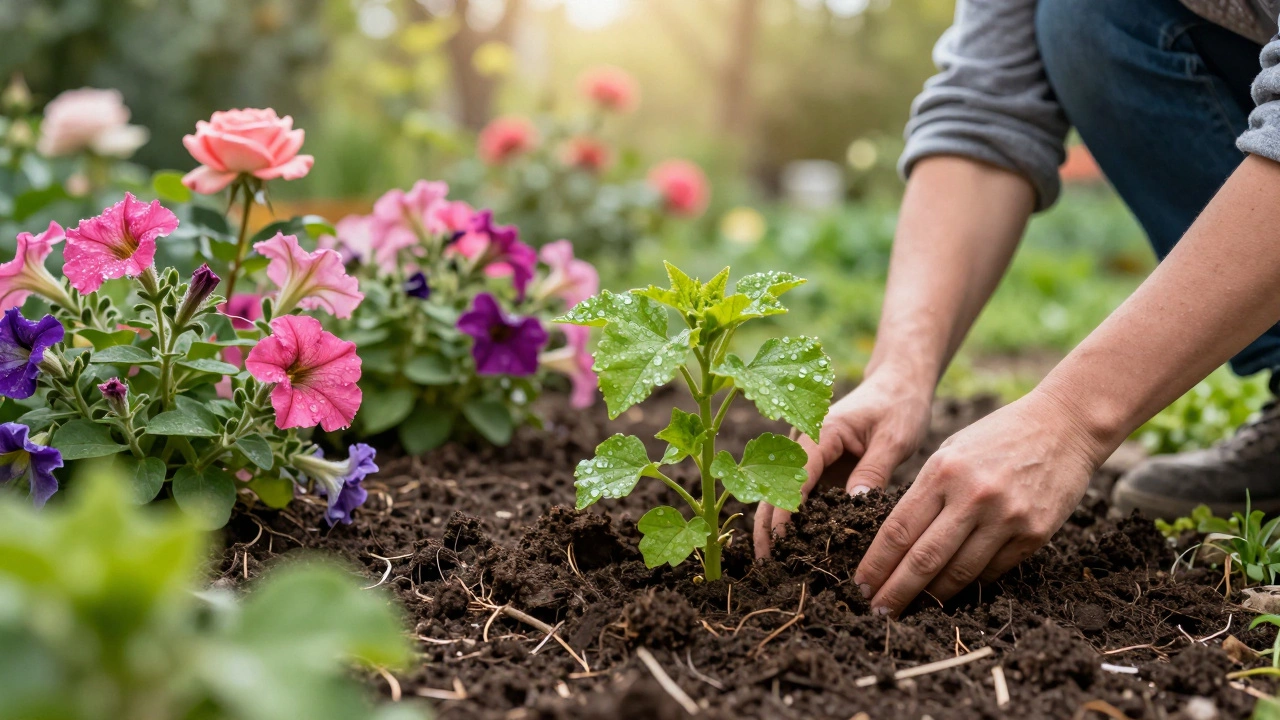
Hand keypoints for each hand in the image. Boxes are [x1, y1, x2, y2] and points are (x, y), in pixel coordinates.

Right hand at [753, 369, 933, 556]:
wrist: (898, 386)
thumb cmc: (898, 406)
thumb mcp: (894, 437)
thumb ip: (874, 469)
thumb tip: (855, 504)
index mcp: (820, 431)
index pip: (794, 475)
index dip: (785, 511)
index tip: (782, 543)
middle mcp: (804, 444)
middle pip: (775, 489)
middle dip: (767, 527)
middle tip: (766, 566)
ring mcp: (808, 459)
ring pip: (780, 496)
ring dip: (773, 528)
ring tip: (772, 566)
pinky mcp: (819, 471)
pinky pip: (799, 498)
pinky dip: (792, 523)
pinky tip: (793, 551)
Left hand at [854, 388, 1104, 615]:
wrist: (1065, 425)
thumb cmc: (998, 436)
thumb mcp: (951, 451)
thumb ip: (927, 492)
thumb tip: (898, 542)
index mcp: (943, 472)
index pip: (898, 530)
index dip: (876, 564)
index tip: (861, 585)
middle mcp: (973, 496)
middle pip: (923, 559)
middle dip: (895, 592)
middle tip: (877, 613)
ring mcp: (1006, 517)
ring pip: (959, 573)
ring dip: (931, 597)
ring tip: (911, 610)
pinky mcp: (1034, 534)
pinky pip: (993, 571)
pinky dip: (969, 585)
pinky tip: (951, 595)